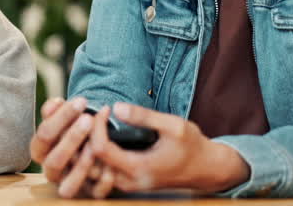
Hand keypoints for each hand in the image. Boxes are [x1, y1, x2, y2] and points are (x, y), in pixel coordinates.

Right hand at [31, 97, 117, 198]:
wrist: (87, 148)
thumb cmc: (72, 129)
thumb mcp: (62, 119)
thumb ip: (56, 110)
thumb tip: (56, 102)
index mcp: (40, 150)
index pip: (44, 135)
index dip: (61, 117)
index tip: (82, 100)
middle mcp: (50, 170)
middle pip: (54, 160)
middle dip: (71, 139)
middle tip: (89, 118)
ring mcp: (67, 184)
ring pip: (69, 184)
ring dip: (82, 165)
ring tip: (95, 145)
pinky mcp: (87, 195)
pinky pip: (94, 194)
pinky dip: (103, 182)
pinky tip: (111, 167)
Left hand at [87, 103, 249, 193]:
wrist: (207, 168)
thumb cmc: (192, 145)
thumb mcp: (173, 126)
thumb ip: (144, 117)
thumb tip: (115, 108)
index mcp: (139, 168)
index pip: (101, 149)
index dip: (96, 126)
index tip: (105, 108)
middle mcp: (129, 182)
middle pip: (91, 162)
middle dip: (85, 137)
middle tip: (88, 113)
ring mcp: (128, 185)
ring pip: (94, 169)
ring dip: (88, 146)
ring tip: (89, 122)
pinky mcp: (128, 181)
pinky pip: (103, 170)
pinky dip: (95, 153)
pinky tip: (97, 134)